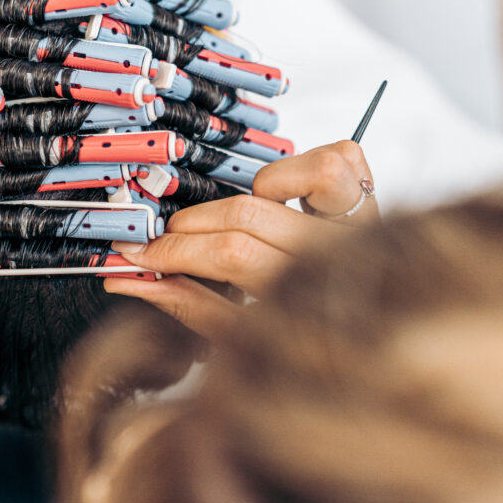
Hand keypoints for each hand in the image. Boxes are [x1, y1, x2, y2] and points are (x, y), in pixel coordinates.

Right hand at [105, 141, 377, 335]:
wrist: (369, 344)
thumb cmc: (302, 344)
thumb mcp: (242, 339)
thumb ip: (188, 304)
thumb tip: (131, 282)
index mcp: (310, 296)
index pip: (232, 256)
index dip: (175, 251)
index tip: (139, 256)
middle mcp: (341, 254)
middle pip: (251, 217)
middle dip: (191, 227)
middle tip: (165, 241)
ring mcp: (362, 223)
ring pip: (311, 174)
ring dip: (257, 193)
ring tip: (238, 223)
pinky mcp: (371, 196)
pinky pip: (341, 158)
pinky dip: (303, 169)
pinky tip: (282, 197)